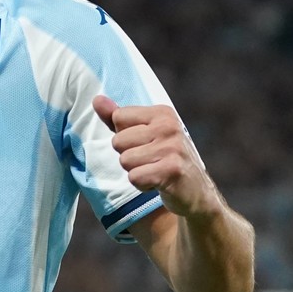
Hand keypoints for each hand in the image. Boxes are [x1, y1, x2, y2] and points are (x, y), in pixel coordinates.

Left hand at [93, 95, 220, 217]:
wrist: (196, 191)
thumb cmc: (164, 159)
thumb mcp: (143, 133)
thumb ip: (118, 118)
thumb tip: (96, 100)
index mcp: (162, 113)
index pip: (118, 117)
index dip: (125, 136)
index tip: (145, 144)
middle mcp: (169, 126)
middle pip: (118, 141)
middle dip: (129, 156)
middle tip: (151, 161)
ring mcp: (172, 148)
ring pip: (125, 160)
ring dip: (136, 171)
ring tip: (155, 171)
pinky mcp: (172, 170)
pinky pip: (135, 177)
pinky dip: (142, 185)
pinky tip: (158, 183)